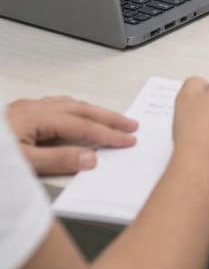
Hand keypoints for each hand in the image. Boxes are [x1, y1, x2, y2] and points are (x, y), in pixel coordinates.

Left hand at [5, 95, 137, 175]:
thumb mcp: (23, 165)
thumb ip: (57, 161)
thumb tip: (90, 157)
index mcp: (37, 116)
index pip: (82, 125)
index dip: (108, 133)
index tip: (128, 140)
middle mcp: (34, 107)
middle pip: (80, 108)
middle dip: (107, 116)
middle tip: (130, 124)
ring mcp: (25, 108)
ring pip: (68, 103)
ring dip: (91, 110)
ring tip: (109, 118)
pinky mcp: (19, 113)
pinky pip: (55, 105)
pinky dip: (73, 110)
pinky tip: (73, 116)